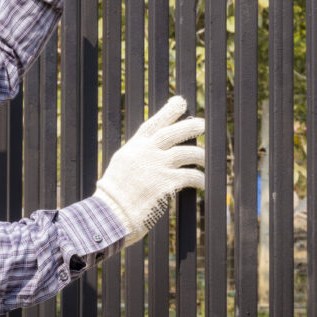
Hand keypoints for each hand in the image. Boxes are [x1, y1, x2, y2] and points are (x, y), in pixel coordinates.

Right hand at [93, 95, 204, 246]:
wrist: (111, 214)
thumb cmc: (113, 196)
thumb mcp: (121, 166)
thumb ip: (137, 157)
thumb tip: (151, 152)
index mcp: (134, 147)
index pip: (153, 123)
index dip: (168, 111)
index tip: (179, 101)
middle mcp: (147, 152)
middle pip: (173, 133)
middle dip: (190, 126)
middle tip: (201, 123)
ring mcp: (157, 167)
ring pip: (186, 153)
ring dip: (200, 155)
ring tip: (205, 158)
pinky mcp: (167, 183)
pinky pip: (190, 176)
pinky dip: (199, 179)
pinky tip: (203, 183)